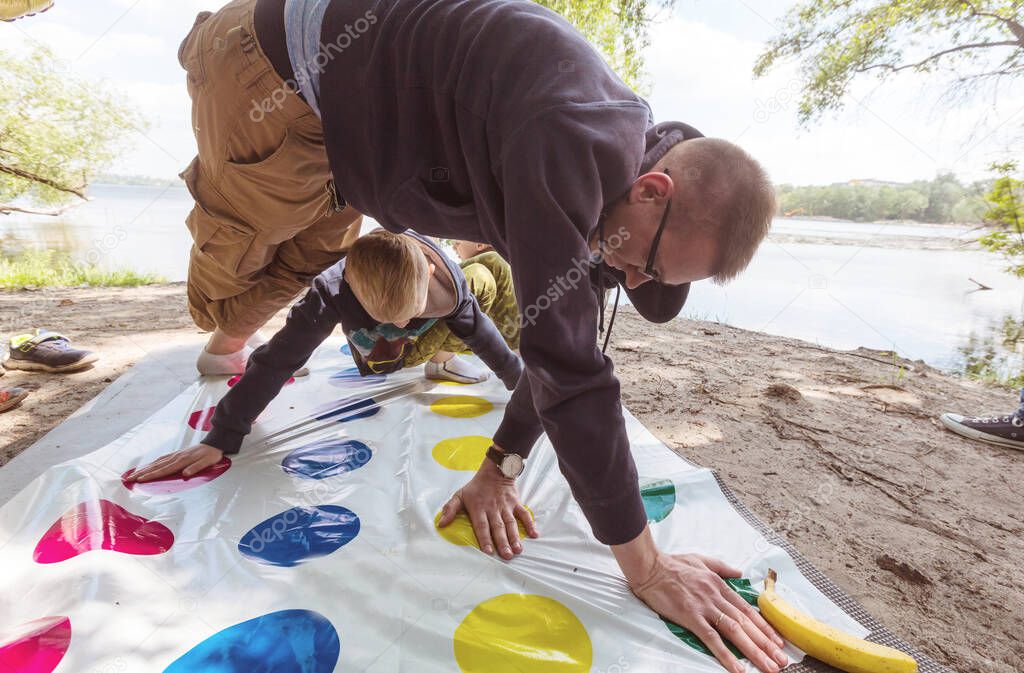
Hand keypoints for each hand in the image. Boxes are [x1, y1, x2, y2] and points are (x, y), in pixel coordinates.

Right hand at [126, 444, 223, 482]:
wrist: (214, 443)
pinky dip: (152, 464)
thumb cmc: (211, 455)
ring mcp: (175, 455)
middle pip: (155, 466)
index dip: (151, 475)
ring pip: (156, 462)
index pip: (163, 470)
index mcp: (182, 460)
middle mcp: (176, 457)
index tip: (140, 480)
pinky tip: (148, 467)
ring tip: (133, 474)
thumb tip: (185, 475)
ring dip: (144, 468)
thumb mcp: (207, 462)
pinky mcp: (176, 454)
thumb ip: (196, 468)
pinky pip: (161, 459)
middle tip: (128, 478)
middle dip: (141, 473)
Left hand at [437, 456, 537, 558]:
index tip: (488, 551)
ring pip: (511, 523)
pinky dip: (530, 524)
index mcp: (479, 509)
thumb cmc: (476, 487)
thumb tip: (441, 524)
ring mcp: (506, 507)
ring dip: (515, 537)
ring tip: (518, 549)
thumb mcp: (459, 495)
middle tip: (507, 555)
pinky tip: (534, 534)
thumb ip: (450, 509)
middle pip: (498, 528)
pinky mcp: (516, 503)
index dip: (485, 538)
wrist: (495, 471)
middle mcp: (493, 509)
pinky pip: (524, 514)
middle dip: (503, 542)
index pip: (482, 526)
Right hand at [613, 527, 786, 672]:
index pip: (748, 610)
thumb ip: (722, 567)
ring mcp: (705, 607)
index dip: (765, 627)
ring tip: (769, 667)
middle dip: (767, 644)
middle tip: (782, 661)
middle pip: (747, 623)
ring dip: (754, 651)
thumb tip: (739, 572)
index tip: (779, 642)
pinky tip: (737, 668)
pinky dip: (726, 654)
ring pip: (735, 632)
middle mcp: (717, 597)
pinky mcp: (691, 616)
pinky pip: (711, 638)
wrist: (650, 566)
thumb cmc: (673, 564)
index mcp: (720, 585)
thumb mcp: (702, 560)